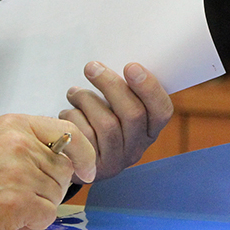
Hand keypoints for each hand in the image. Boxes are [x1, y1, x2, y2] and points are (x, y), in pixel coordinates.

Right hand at [0, 114, 95, 229]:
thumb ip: (24, 141)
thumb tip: (56, 154)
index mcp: (15, 125)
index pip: (69, 134)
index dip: (84, 154)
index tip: (87, 167)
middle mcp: (21, 145)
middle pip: (64, 169)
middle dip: (52, 185)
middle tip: (26, 192)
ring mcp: (22, 174)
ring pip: (56, 195)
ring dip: (39, 205)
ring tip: (10, 203)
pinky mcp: (19, 203)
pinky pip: (46, 216)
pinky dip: (32, 222)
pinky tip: (10, 216)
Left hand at [60, 61, 172, 181]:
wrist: (69, 154)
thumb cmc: (94, 119)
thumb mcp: (112, 106)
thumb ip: (119, 89)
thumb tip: (114, 63)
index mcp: (148, 128)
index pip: (162, 110)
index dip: (149, 88)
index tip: (130, 66)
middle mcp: (136, 147)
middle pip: (133, 114)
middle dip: (111, 85)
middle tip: (91, 67)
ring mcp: (116, 160)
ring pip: (107, 124)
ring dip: (87, 99)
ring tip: (74, 93)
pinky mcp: (92, 166)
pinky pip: (85, 136)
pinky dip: (73, 116)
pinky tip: (68, 112)